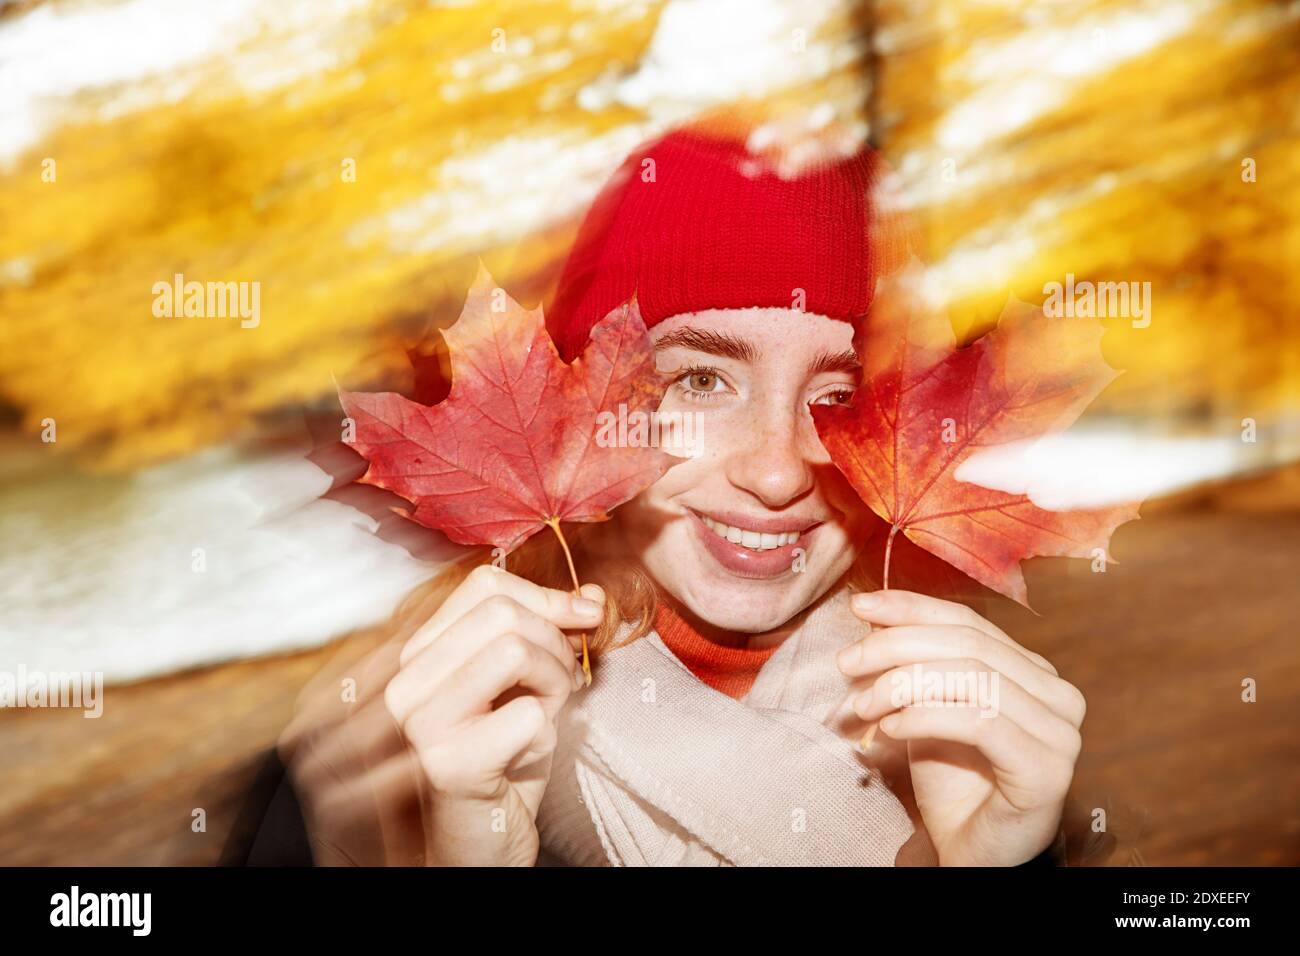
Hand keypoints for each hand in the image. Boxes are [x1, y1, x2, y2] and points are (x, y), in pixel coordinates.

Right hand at [281, 565, 602, 865]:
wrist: (479, 845)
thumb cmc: (502, 764)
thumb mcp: (523, 685)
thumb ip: (544, 634)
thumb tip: (591, 596)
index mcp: (418, 654)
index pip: (485, 585)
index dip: (546, 596)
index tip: (584, 617)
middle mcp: (404, 681)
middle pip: (500, 611)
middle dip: (555, 642)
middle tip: (566, 681)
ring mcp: (418, 721)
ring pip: (512, 650)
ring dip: (554, 679)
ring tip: (551, 711)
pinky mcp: (445, 763)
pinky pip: (528, 714)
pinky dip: (548, 731)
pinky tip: (529, 753)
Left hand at [836, 589, 1084, 865]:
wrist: (968, 850)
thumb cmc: (951, 781)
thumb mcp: (924, 707)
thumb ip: (912, 662)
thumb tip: (871, 611)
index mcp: (1033, 672)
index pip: (968, 622)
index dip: (911, 608)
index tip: (859, 605)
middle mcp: (1057, 696)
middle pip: (967, 644)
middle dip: (896, 645)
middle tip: (847, 663)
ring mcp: (1060, 733)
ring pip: (972, 677)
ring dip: (902, 684)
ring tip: (863, 706)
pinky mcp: (1047, 770)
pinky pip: (977, 722)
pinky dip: (925, 717)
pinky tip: (890, 727)